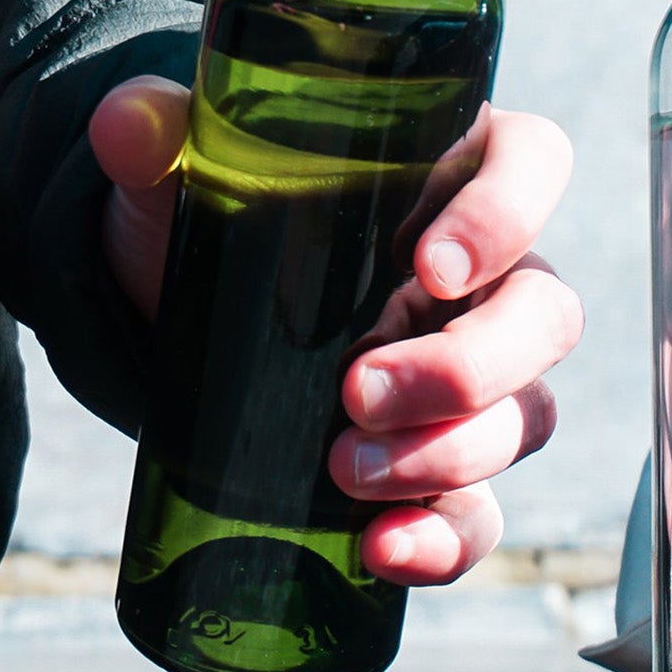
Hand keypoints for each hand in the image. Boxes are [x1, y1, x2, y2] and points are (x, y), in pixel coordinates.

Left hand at [88, 80, 581, 586]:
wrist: (177, 319)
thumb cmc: (216, 218)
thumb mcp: (181, 171)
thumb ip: (154, 136)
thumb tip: (126, 123)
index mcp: (451, 174)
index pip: (534, 166)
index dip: (508, 215)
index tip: (431, 264)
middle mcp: (487, 276)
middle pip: (545, 313)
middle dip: (468, 367)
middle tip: (358, 391)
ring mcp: (476, 376)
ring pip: (528, 414)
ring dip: (450, 453)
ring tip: (341, 471)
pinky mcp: (438, 463)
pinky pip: (481, 512)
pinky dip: (446, 540)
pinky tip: (382, 548)